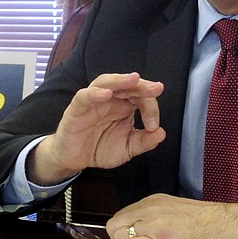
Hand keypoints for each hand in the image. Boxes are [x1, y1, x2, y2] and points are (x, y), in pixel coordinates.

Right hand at [26, 72, 165, 185]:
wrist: (76, 159)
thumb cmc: (100, 147)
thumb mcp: (127, 148)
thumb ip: (144, 142)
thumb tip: (161, 134)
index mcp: (125, 106)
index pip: (142, 98)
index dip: (152, 108)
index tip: (154, 126)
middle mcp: (110, 99)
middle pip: (126, 84)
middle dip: (142, 85)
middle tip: (156, 88)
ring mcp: (93, 101)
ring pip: (105, 82)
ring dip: (120, 80)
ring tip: (134, 79)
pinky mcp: (77, 108)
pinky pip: (84, 96)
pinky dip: (95, 93)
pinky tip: (106, 94)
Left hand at [106, 194, 237, 238]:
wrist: (224, 225)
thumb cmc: (205, 221)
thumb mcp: (173, 208)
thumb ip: (153, 214)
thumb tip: (138, 227)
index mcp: (152, 202)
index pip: (121, 216)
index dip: (122, 231)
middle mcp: (149, 211)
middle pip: (114, 225)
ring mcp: (154, 226)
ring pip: (119, 237)